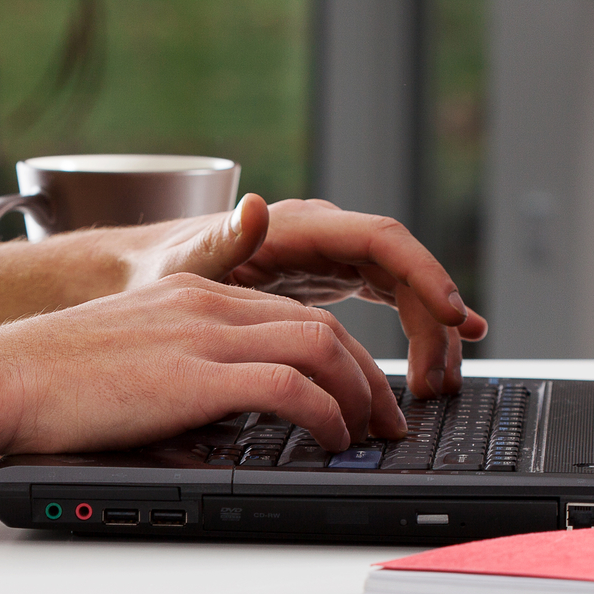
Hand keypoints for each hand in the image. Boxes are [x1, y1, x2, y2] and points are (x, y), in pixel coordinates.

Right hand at [0, 274, 406, 456]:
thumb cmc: (44, 381)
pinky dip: (325, 413)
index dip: (338, 353)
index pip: (289, 313)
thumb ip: (175, 367)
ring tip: (370, 435)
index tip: (356, 392)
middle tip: (385, 420)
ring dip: (359, 395)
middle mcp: (204, 302)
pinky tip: (331, 439)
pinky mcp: (196, 375)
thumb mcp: (124, 356)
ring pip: (320, 347)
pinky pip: (290, 387)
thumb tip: (209, 416)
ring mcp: (202, 334)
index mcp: (188, 292)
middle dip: (367, 374)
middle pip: (319, 325)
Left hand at [122, 194, 488, 399]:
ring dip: (429, 335)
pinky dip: (415, 330)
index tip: (451, 314)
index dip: (424, 275)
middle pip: (403, 269)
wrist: (142, 273)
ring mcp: (330, 258)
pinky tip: (440, 361)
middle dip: (433, 322)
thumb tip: (252, 206)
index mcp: (299, 227)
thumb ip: (223, 239)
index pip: (381, 241)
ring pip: (402, 289)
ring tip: (441, 387)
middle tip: (438, 382)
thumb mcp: (187, 262)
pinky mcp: (330, 280)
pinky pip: (387, 301)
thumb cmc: (160, 269)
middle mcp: (324, 236)